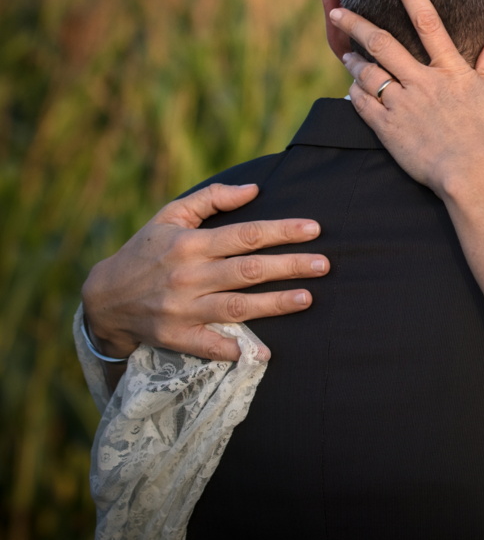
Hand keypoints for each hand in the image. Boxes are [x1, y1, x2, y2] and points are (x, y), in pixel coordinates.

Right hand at [81, 183, 328, 361]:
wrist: (104, 298)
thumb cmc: (146, 250)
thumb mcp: (170, 216)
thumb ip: (212, 197)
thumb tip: (255, 188)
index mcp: (191, 244)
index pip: (245, 234)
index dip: (282, 231)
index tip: (314, 228)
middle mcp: (188, 276)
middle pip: (249, 270)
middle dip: (289, 266)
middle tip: (324, 264)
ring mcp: (182, 309)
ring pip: (236, 306)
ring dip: (275, 304)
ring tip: (308, 298)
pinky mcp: (175, 337)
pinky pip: (209, 346)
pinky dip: (235, 350)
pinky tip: (264, 352)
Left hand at [332, 0, 483, 197]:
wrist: (477, 176)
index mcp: (451, 71)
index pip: (428, 21)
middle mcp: (423, 82)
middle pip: (383, 44)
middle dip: (357, 24)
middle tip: (337, 11)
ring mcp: (403, 106)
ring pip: (369, 74)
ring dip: (354, 61)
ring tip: (346, 55)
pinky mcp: (390, 131)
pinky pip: (364, 106)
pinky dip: (355, 94)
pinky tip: (351, 89)